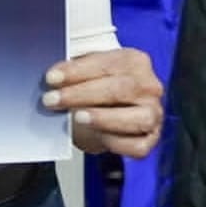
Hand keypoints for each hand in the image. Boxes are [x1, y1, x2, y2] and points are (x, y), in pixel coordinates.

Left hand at [41, 47, 162, 158]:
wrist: (107, 113)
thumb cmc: (96, 88)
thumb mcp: (86, 73)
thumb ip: (74, 72)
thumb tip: (52, 77)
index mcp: (134, 61)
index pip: (106, 63)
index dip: (77, 71)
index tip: (52, 78)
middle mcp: (149, 86)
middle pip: (119, 89)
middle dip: (81, 94)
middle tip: (52, 100)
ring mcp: (153, 114)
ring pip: (137, 118)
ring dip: (103, 118)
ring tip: (77, 117)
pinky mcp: (150, 139)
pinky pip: (137, 145)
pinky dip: (117, 143)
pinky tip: (98, 136)